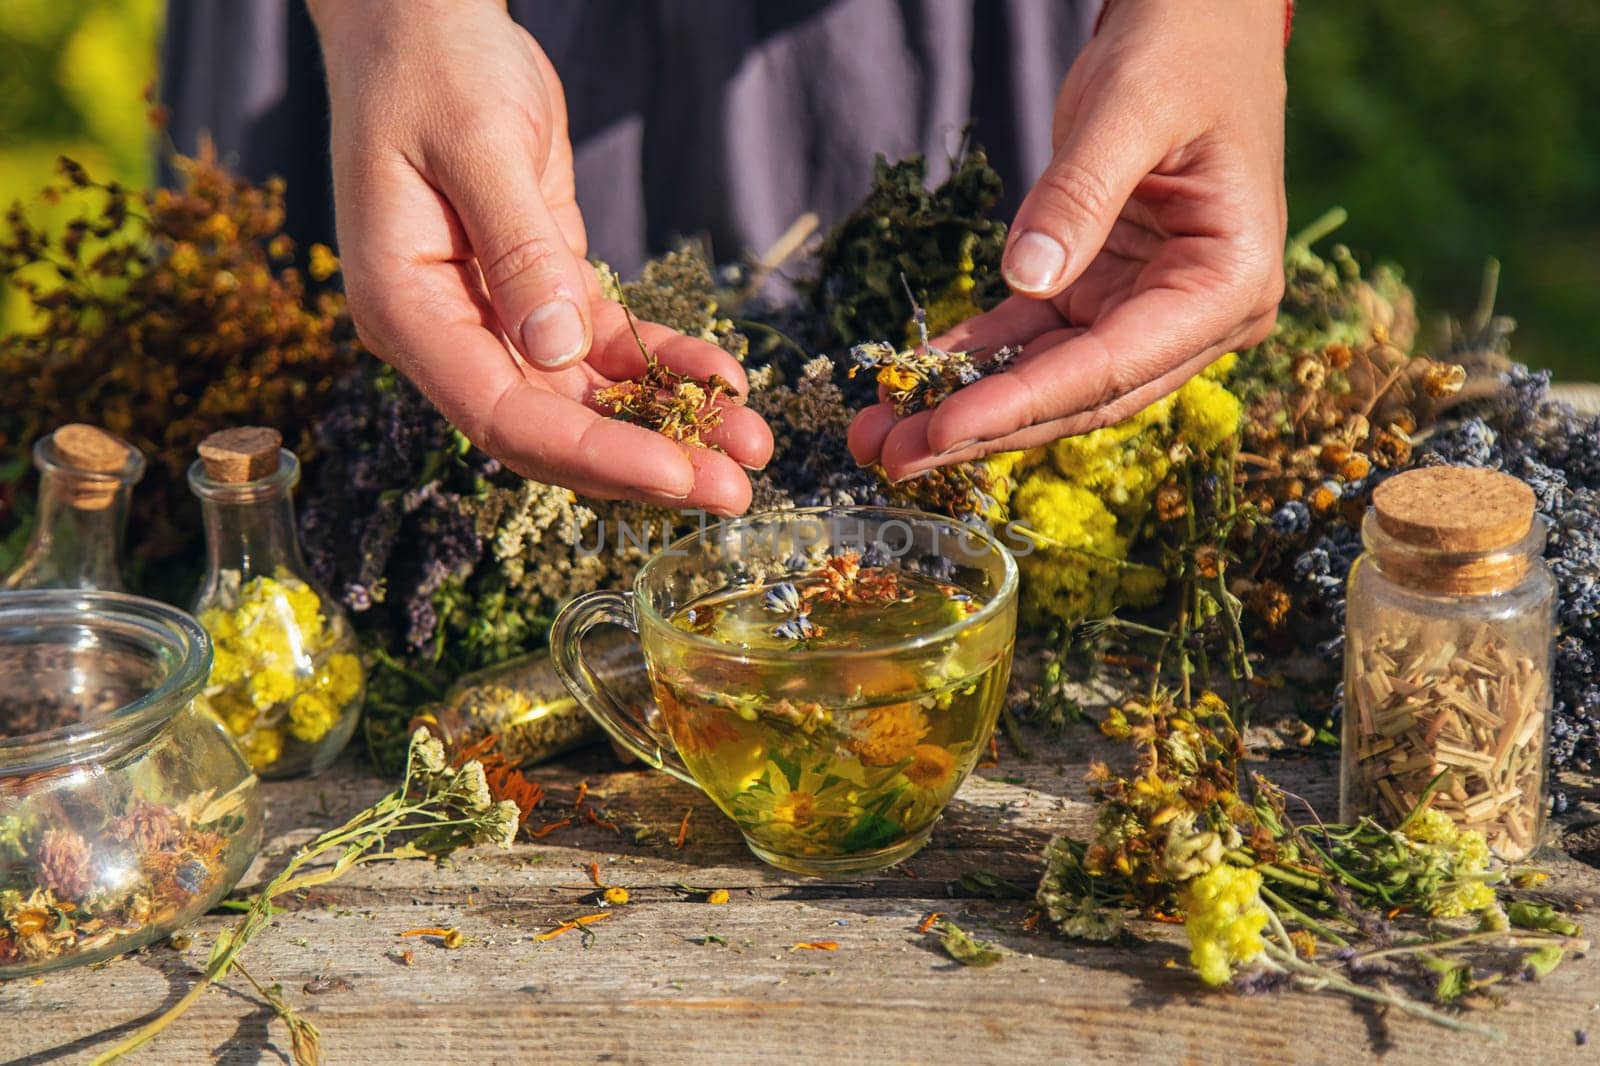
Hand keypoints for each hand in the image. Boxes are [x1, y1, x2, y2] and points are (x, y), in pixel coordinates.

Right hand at [311, 0, 770, 512]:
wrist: (425, 21)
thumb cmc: (433, 68)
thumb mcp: (479, 146)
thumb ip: (519, 250)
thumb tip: (557, 350)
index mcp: (406, 309)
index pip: (502, 416)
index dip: (593, 454)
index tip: (679, 473)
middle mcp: (449, 332)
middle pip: (551, 429)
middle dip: (645, 463)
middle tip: (735, 491)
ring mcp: (496, 318)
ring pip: (587, 399)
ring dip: (669, 425)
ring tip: (750, 444)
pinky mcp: (540, 290)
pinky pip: (606, 348)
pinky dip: (663, 365)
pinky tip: (723, 378)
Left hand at [850, 0, 1286, 480]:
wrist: (1203, 18)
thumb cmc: (1184, 48)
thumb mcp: (1129, 107)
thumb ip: (1079, 194)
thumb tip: (1025, 281)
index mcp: (1230, 283)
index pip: (1113, 366)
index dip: (1023, 404)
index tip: (943, 430)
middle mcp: (1197, 316)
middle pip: (1077, 394)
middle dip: (981, 428)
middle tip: (887, 456)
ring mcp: (1149, 310)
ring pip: (1049, 379)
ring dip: (967, 407)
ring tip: (880, 435)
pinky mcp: (1105, 292)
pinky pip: (1031, 337)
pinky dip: (973, 359)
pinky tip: (911, 380)